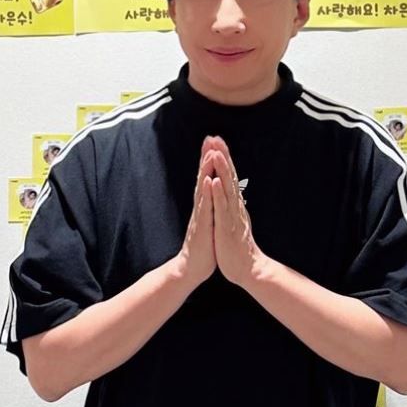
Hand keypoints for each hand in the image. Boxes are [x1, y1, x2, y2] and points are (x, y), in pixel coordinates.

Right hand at [177, 137, 216, 286]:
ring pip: (203, 188)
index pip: (208, 177)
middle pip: (203, 176)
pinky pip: (205, 206)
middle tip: (209, 138)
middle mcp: (201, 206)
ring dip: (206, 170)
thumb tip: (213, 191)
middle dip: (206, 156)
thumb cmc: (203, 245)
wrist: (192, 268)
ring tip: (209, 152)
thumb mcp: (209, 221)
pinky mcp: (202, 226)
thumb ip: (209, 206)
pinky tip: (209, 180)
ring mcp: (200, 214)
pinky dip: (207, 192)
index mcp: (205, 204)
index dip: (210, 159)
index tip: (214, 141)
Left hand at [208, 137, 266, 287]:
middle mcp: (234, 206)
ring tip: (215, 153)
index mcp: (233, 204)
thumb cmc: (237, 245)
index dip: (223, 158)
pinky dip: (218, 194)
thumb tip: (231, 190)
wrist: (247, 269)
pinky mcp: (227, 227)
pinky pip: (222, 208)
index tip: (216, 141)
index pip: (228, 176)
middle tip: (216, 137)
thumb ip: (232, 204)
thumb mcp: (233, 219)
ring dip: (221, 170)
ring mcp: (231, 215)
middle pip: (229, 176)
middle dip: (222, 156)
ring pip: (226, 188)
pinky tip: (213, 182)